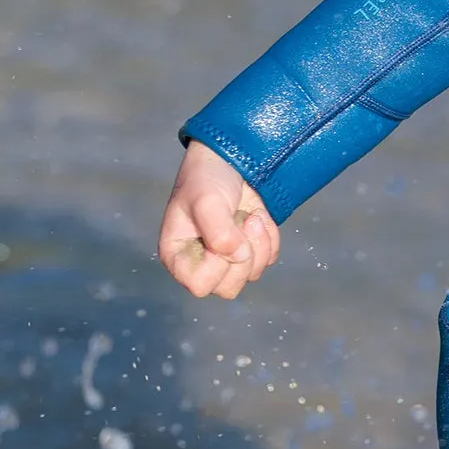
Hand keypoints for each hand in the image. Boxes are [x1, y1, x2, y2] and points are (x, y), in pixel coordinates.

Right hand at [158, 139, 280, 299]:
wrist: (232, 160)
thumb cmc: (207, 179)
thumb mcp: (206, 200)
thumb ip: (218, 232)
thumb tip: (239, 257)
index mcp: (178, 256)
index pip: (200, 285)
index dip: (218, 264)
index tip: (223, 232)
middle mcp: (200, 263)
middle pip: (229, 288)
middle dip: (244, 253)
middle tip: (243, 221)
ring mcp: (226, 259)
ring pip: (252, 274)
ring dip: (259, 242)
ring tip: (249, 216)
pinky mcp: (250, 249)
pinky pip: (269, 259)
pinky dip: (270, 237)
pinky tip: (258, 216)